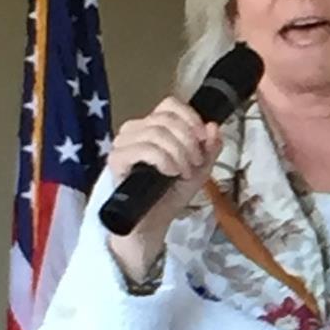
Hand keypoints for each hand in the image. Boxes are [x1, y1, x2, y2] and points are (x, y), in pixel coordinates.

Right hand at [104, 97, 222, 282]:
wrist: (151, 224)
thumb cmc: (170, 195)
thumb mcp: (199, 171)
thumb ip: (209, 149)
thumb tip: (213, 126)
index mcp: (155, 128)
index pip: (170, 104)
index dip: (191, 117)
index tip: (204, 138)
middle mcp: (136, 131)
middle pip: (166, 118)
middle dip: (189, 141)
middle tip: (195, 164)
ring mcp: (124, 144)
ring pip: (156, 131)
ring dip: (179, 152)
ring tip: (183, 172)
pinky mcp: (116, 161)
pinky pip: (142, 148)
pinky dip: (163, 159)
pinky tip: (170, 173)